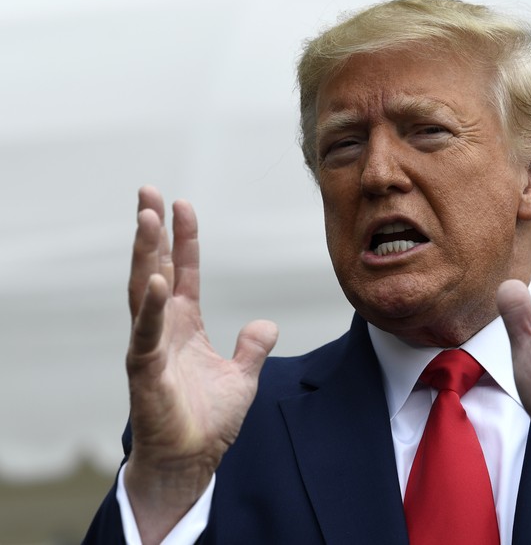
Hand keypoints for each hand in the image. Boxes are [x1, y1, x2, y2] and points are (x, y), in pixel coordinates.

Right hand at [123, 186, 278, 543]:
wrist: (191, 460)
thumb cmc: (208, 421)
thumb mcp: (243, 377)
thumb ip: (253, 347)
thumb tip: (265, 323)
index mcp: (184, 325)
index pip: (183, 271)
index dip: (183, 239)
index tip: (181, 204)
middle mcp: (163, 328)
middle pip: (155, 269)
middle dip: (151, 231)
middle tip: (147, 192)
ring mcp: (151, 346)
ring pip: (144, 290)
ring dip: (145, 254)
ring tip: (145, 216)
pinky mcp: (146, 370)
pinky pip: (147, 333)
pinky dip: (151, 307)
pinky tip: (156, 279)